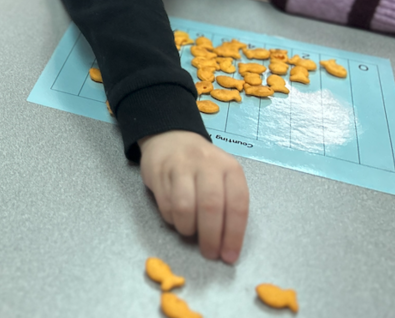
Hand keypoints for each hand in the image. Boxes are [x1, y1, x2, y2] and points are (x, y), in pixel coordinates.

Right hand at [138, 130, 248, 263]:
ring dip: (187, 228)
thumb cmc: (203, 166)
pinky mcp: (158, 170)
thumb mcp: (223, 177)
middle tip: (208, 253)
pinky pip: (165, 205)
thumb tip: (225, 244)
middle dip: (210, 237)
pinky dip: (171, 218)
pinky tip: (175, 217)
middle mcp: (207, 164)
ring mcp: (180, 165)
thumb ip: (227, 204)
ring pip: (184, 207)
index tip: (228, 256)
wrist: (170, 136)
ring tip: (188, 232)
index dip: (233, 235)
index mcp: (230, 168)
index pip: (237, 205)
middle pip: (210, 207)